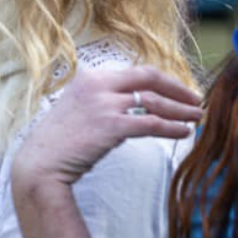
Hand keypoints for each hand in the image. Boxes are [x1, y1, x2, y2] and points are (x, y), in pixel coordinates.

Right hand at [9, 66, 201, 201]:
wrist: (40, 165)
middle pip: (150, 77)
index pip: (135, 72)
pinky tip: (183, 133)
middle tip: (196, 100)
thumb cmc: (57, 143)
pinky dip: (172, 128)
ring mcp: (104, 104)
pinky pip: (152, 124)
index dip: (162, 80)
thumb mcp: (75, 109)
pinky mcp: (112, 125)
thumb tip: (131, 104)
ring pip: (155, 101)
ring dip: (181, 110)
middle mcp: (97, 85)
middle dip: (178, 88)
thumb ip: (100, 100)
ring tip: (197, 118)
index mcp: (89, 77)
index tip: (177, 90)